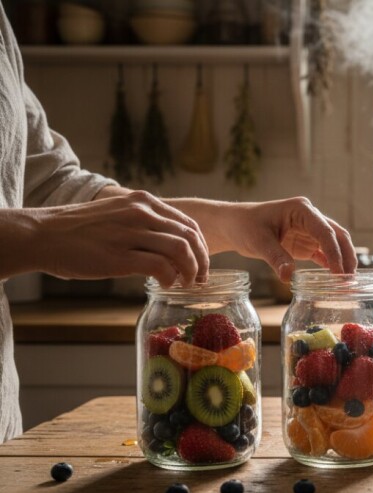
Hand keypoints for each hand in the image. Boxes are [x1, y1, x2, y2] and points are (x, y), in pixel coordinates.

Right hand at [34, 190, 209, 286]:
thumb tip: (167, 249)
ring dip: (190, 271)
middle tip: (200, 278)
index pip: (189, 223)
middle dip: (202, 260)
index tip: (201, 262)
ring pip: (181, 250)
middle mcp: (141, 212)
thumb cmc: (79, 230)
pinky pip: (161, 266)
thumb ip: (143, 225)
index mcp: (143, 202)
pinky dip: (171, 277)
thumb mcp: (118, 215)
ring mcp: (131, 233)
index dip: (201, 246)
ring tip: (186, 284)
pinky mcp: (120, 255)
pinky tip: (166, 284)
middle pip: (190, 237)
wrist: (43, 235)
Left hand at [223, 197, 357, 280]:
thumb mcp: (258, 241)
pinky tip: (337, 278)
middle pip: (337, 235)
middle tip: (350, 279)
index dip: (335, 252)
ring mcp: (310, 230)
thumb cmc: (245, 226)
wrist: (235, 225)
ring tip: (347, 281)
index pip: (325, 231)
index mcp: (301, 210)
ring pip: (334, 244)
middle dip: (346, 256)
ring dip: (343, 261)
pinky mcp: (306, 242)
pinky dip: (331, 264)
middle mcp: (310, 217)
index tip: (339, 271)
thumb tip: (289, 278)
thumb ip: (276, 258)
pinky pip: (324, 253)